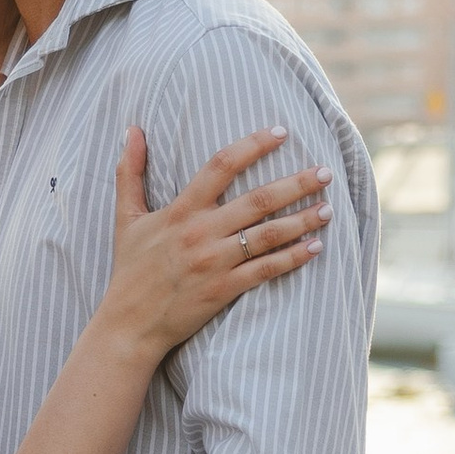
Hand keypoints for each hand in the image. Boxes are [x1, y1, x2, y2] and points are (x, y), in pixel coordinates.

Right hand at [102, 125, 330, 362]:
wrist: (129, 324)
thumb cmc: (130, 269)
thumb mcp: (126, 217)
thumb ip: (129, 171)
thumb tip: (132, 129)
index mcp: (181, 210)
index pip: (221, 166)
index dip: (253, 146)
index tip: (280, 133)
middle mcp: (201, 233)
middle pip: (258, 200)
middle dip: (296, 184)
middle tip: (326, 172)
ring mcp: (215, 262)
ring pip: (269, 235)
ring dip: (303, 220)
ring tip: (328, 209)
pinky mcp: (225, 290)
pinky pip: (266, 270)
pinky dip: (293, 258)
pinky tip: (315, 247)